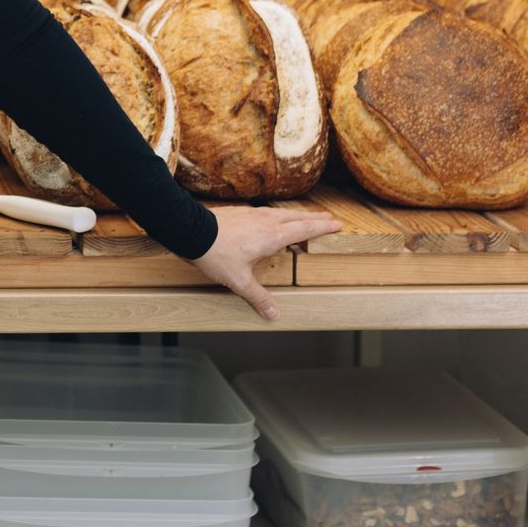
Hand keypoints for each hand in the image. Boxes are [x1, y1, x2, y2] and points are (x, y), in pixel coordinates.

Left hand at [191, 206, 340, 319]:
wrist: (189, 230)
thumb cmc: (215, 254)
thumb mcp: (239, 280)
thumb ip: (258, 297)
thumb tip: (274, 314)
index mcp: (271, 236)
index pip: (304, 229)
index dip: (322, 227)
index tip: (337, 224)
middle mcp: (265, 221)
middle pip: (296, 217)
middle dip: (314, 218)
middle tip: (329, 218)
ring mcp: (252, 214)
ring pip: (281, 212)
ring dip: (296, 215)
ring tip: (304, 219)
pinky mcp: (240, 212)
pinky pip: (265, 212)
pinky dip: (277, 215)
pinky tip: (271, 220)